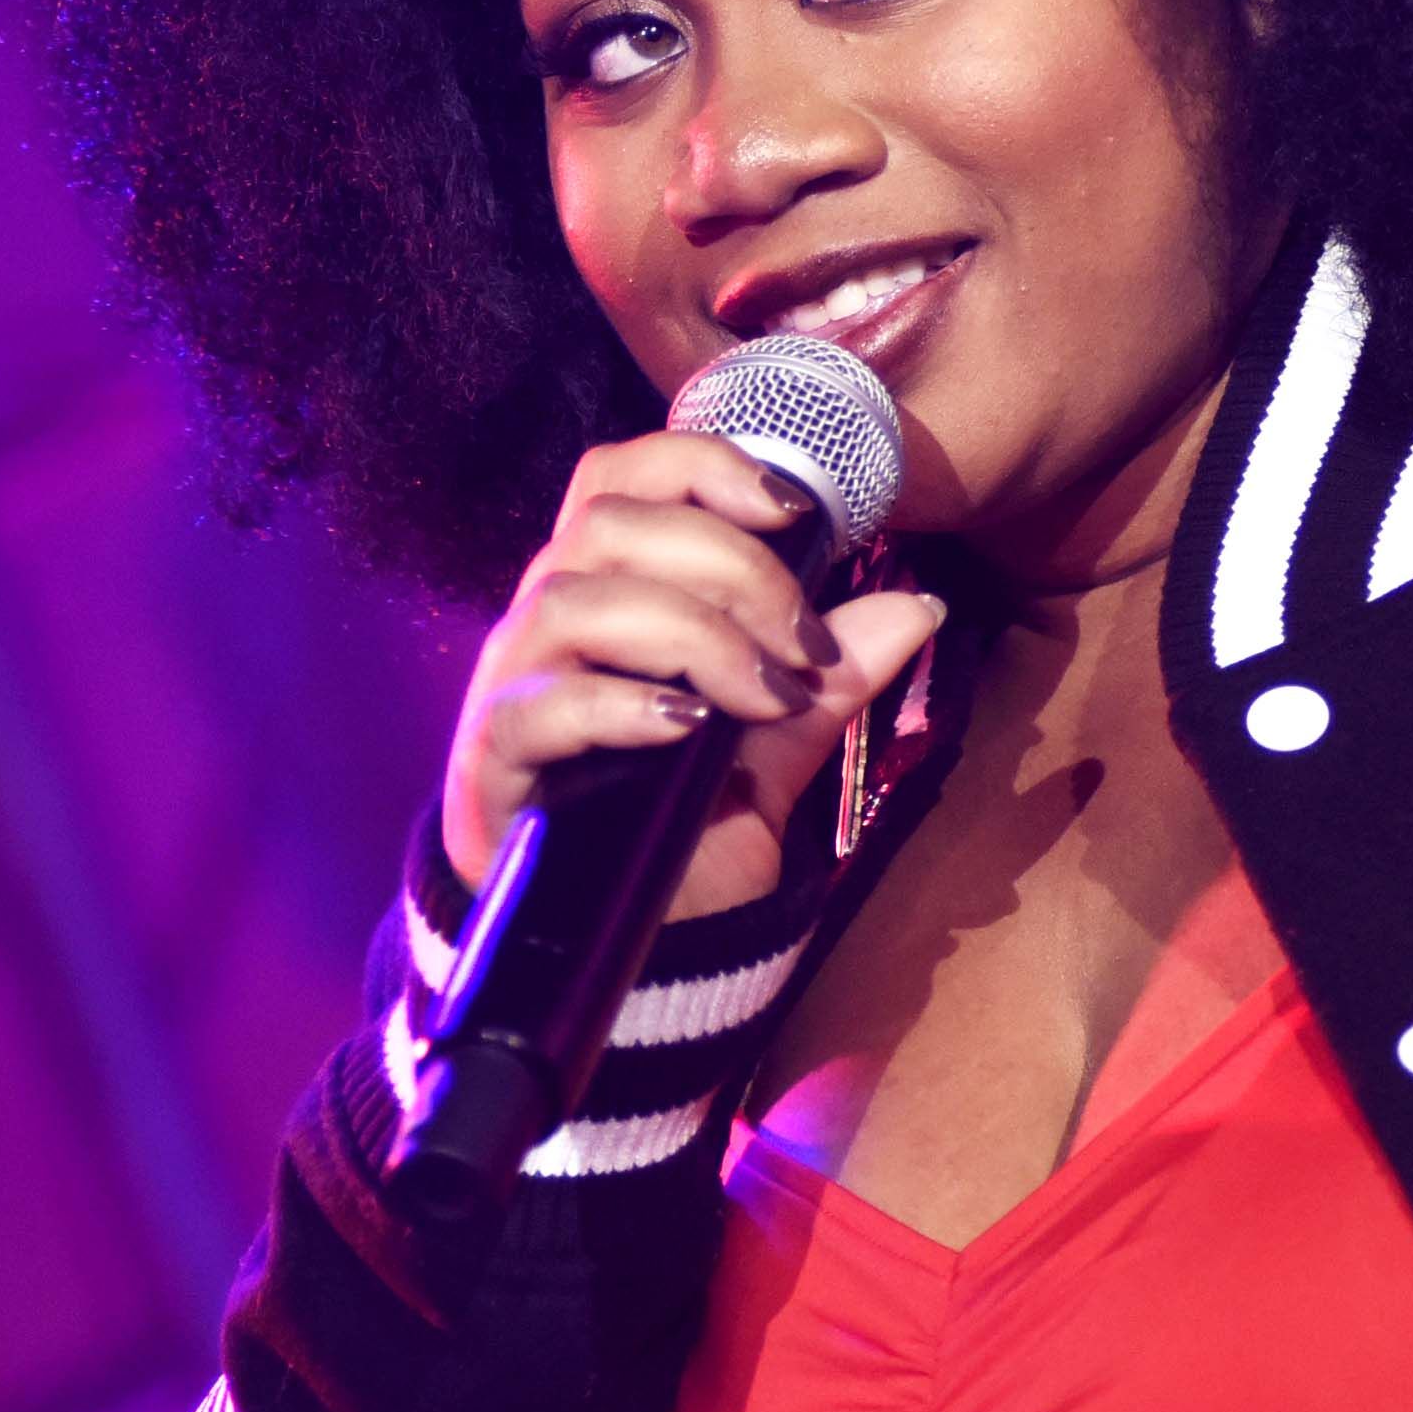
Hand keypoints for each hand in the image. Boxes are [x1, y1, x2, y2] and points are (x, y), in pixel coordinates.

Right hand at [440, 433, 951, 923]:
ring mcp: (510, 689)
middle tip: (803, 645)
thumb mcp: (772, 744)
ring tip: (765, 696)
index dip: (702, 466)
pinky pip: (541, 708)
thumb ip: (829, 675)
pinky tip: (687, 728)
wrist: (629, 945)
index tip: (796, 511)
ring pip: (576, 600)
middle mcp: (546, 623)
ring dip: (694, 633)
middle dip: (732, 567)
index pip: (622, 478)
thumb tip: (919, 606)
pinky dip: (622, 706)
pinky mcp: (493, 764)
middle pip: (611, 524)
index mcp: (603, 592)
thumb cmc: (680, 826)